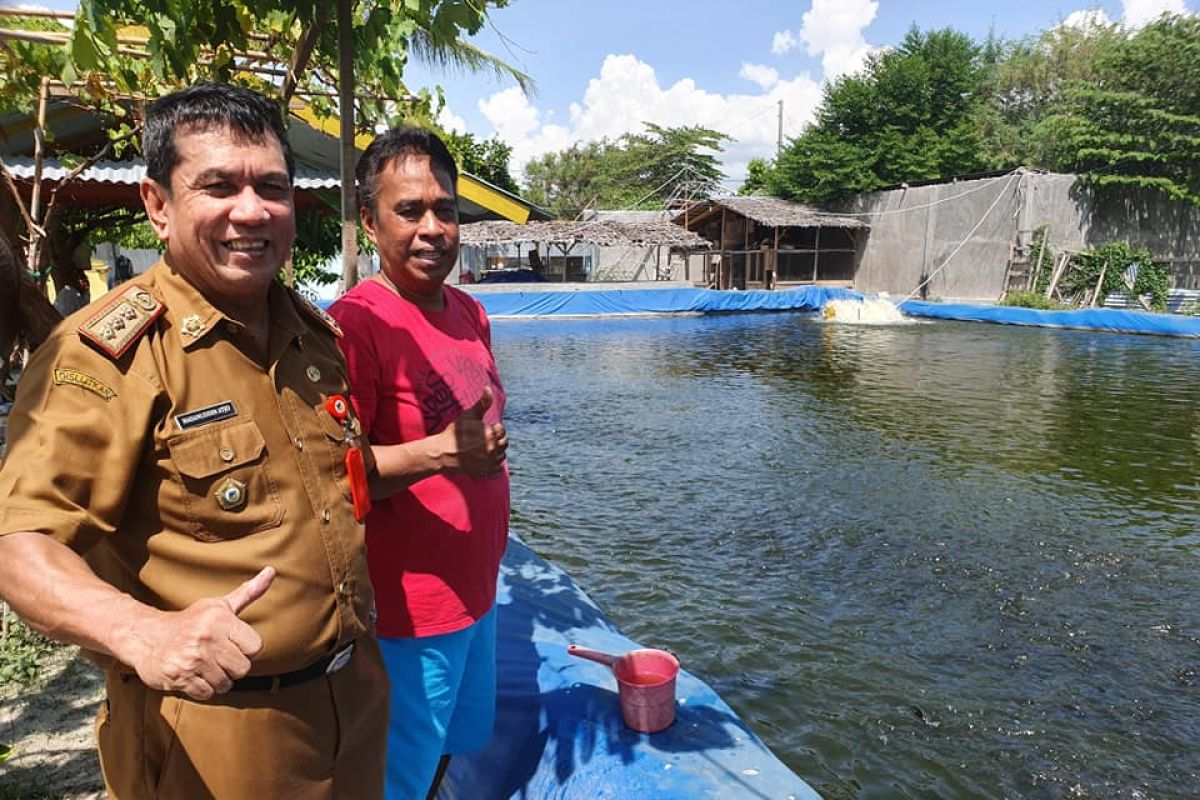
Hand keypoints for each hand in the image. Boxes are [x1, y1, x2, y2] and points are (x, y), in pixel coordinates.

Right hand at [127, 566, 274, 700]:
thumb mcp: (219, 605)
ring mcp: (192, 659)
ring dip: (217, 679)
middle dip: (232, 666)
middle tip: (216, 656)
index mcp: (219, 618)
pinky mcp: (179, 677)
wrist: (145, 637)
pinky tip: (192, 674)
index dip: (246, 649)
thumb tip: (272, 571)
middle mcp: (207, 637)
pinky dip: (202, 689)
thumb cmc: (190, 621)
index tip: (231, 643)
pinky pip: (207, 693)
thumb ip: (248, 592)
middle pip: (243, 668)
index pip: (255, 647)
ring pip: (226, 683)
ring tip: (203, 665)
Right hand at [439, 387, 507, 475]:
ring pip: (501, 456)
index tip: (483, 431)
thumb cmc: (455, 433)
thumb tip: (488, 388)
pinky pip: (497, 468)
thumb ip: (482, 403)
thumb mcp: (469, 415)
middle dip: (496, 440)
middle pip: (504, 443)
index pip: (502, 430)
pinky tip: (482, 459)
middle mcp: (493, 448)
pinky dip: (493, 464)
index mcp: (491, 434)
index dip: (493, 429)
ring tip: (482, 449)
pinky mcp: (487, 472)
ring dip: (496, 452)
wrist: (443, 453)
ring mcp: (490, 461)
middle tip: (482, 441)